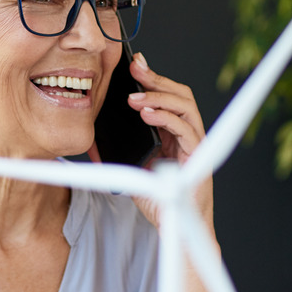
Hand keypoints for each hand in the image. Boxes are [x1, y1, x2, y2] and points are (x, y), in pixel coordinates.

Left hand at [126, 53, 213, 230]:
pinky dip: (168, 118)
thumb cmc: (157, 200)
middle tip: (135, 69)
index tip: (134, 64)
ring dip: (160, 97)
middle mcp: (187, 135)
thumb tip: (93, 138)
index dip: (153, 78)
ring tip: (135, 98)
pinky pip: (187, 130)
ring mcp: (195, 145)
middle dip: (157, 79)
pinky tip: (148, 114)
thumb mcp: (131, 169)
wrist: (172, 227)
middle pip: (180, 94)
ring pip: (186, 107)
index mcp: (173, 134)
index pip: (168, 97)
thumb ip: (118, 152)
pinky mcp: (198, 158)